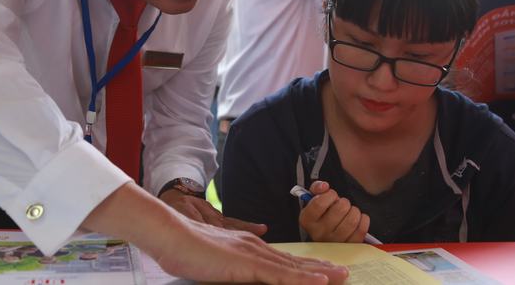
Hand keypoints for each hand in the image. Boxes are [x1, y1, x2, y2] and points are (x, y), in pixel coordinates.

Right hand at [85, 183, 348, 283]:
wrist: (170, 235)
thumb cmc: (185, 249)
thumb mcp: (214, 262)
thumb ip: (230, 267)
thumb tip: (237, 273)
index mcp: (249, 247)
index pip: (283, 260)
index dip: (304, 267)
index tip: (323, 272)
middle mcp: (256, 247)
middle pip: (294, 262)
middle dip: (320, 269)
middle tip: (343, 274)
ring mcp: (253, 254)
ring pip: (292, 268)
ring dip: (318, 274)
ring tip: (340, 277)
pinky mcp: (247, 264)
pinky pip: (280, 275)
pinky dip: (301, 280)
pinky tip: (318, 283)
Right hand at [298, 181, 369, 242]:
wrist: (328, 235)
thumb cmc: (323, 214)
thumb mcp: (315, 199)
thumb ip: (317, 188)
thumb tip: (324, 186)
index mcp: (307, 220)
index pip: (319, 203)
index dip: (330, 195)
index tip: (332, 195)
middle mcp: (318, 233)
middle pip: (340, 209)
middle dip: (344, 202)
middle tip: (342, 205)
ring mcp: (334, 243)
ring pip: (352, 220)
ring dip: (354, 211)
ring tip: (350, 212)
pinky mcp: (349, 247)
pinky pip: (361, 230)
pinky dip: (363, 220)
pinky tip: (358, 219)